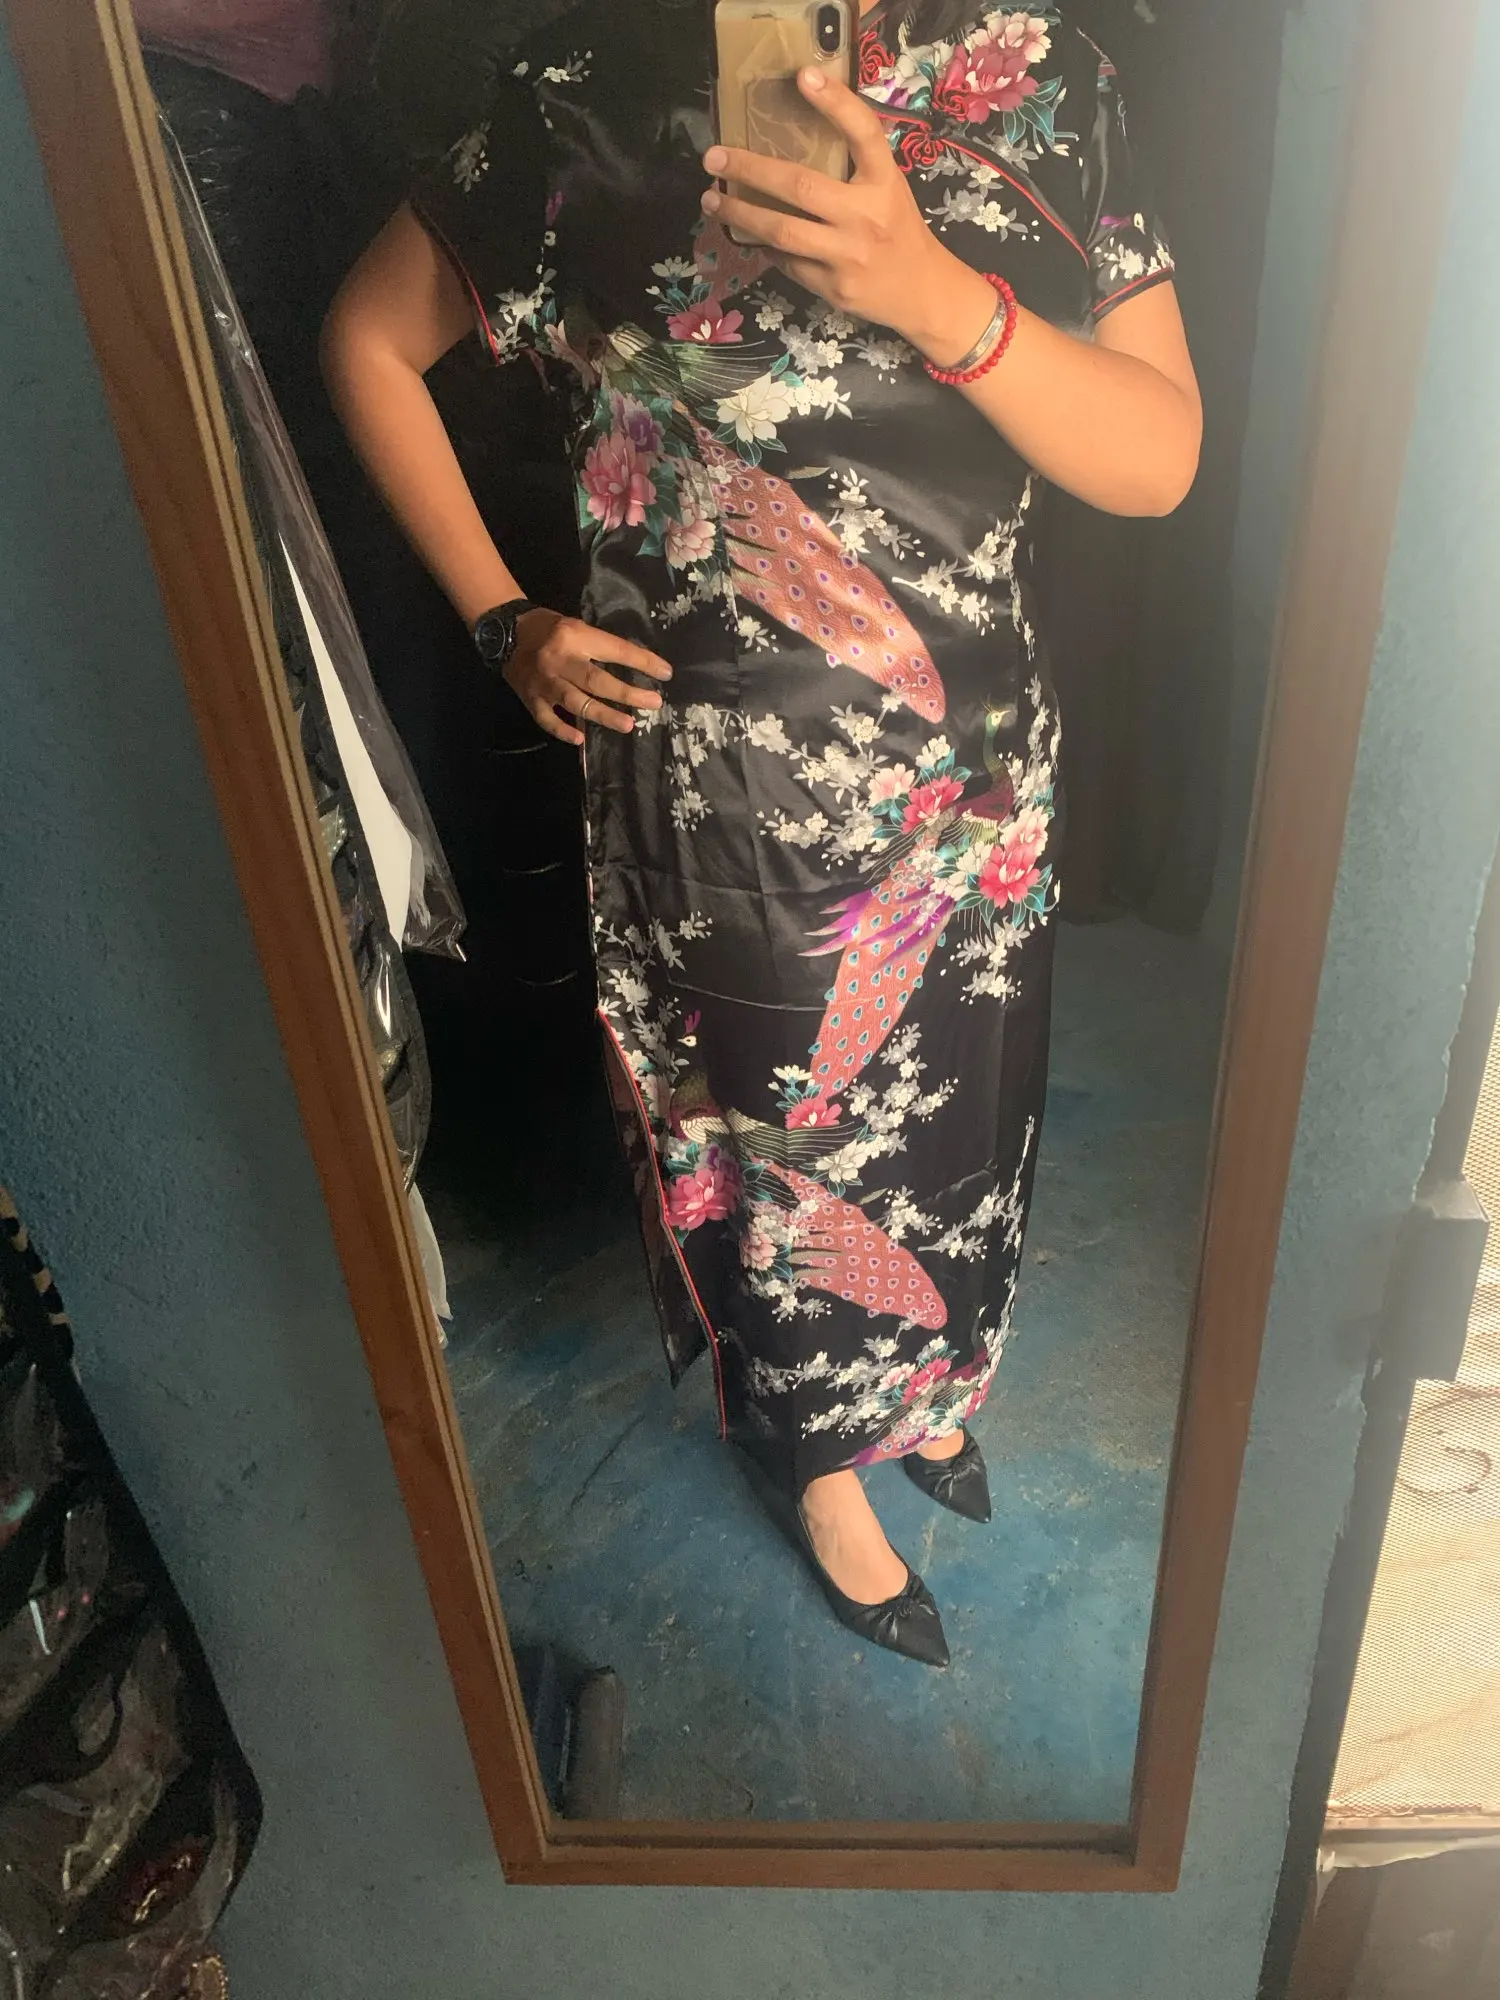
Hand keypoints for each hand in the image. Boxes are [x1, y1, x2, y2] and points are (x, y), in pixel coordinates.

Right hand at [507, 608, 670, 745]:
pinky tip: (580, 739)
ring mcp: (544, 682)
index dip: (642, 662)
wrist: (504, 632)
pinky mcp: (530, 698)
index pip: (614, 650)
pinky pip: (547, 719)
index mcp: (575, 636)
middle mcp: (560, 659)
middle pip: (597, 680)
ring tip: (628, 725)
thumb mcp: (576, 627)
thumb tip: (636, 667)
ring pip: (576, 702)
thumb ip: (600, 647)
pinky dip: (563, 730)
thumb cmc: (549, 628)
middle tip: (653, 704)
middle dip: (627, 694)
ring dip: (603, 715)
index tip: (665, 673)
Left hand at [701, 68, 994, 363]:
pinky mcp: (833, 287)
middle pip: (800, 186)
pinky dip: (764, 246)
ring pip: (782, 231)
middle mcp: (866, 216)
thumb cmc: (898, 230)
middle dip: (750, 170)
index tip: (804, 76)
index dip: (836, 102)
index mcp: (884, 182)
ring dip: (740, 215)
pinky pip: (787, 262)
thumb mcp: (888, 188)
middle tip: (714, 157)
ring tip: (712, 200)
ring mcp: (848, 254)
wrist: (921, 291)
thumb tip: (790, 142)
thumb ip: (853, 168)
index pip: (863, 133)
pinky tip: (748, 234)